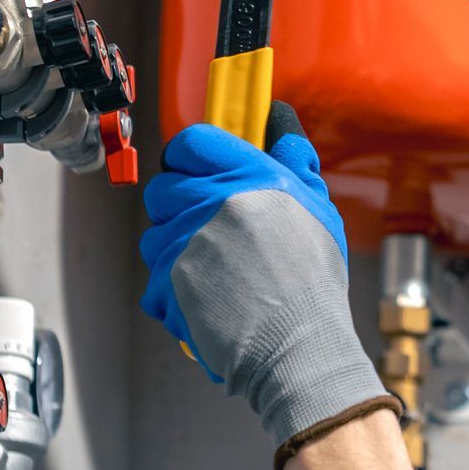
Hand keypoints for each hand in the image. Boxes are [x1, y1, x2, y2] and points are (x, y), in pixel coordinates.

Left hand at [141, 103, 397, 465]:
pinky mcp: (166, 283)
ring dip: (174, 249)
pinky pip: (153, 278)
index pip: (192, 141)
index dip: (188, 154)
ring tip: (212, 270)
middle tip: (207, 226)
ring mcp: (184, 244)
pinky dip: (172, 291)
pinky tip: (205, 298)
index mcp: (248, 177)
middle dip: (178, 204)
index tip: (197, 167)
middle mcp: (211, 203)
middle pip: (163, 187)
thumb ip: (293, 159)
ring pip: (154, 234)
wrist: (299, 346)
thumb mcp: (315, 207)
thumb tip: (280, 123)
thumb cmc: (313, 280)